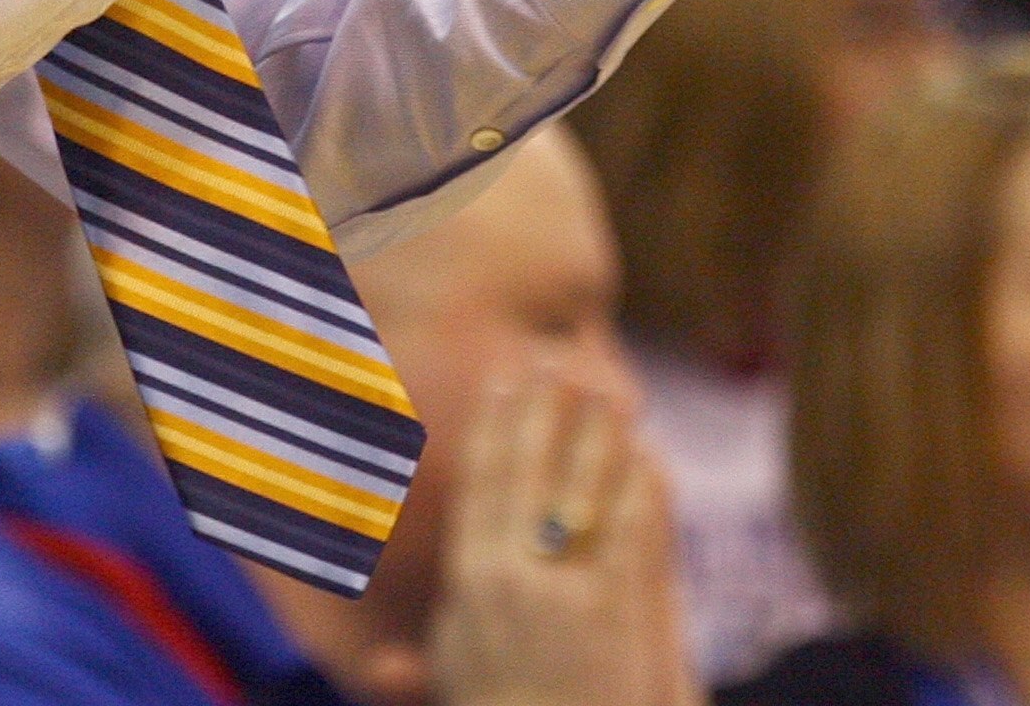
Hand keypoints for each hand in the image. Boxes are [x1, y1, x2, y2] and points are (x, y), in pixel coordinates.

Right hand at [430, 366, 698, 705]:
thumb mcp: (451, 695)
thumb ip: (416, 674)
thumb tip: (380, 668)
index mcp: (467, 583)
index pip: (484, 481)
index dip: (498, 422)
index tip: (506, 376)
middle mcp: (514, 575)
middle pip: (534, 470)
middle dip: (548, 408)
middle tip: (561, 357)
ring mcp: (568, 589)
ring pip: (587, 490)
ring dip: (601, 433)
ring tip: (611, 386)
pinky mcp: (619, 610)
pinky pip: (633, 532)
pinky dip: (642, 489)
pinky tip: (650, 458)